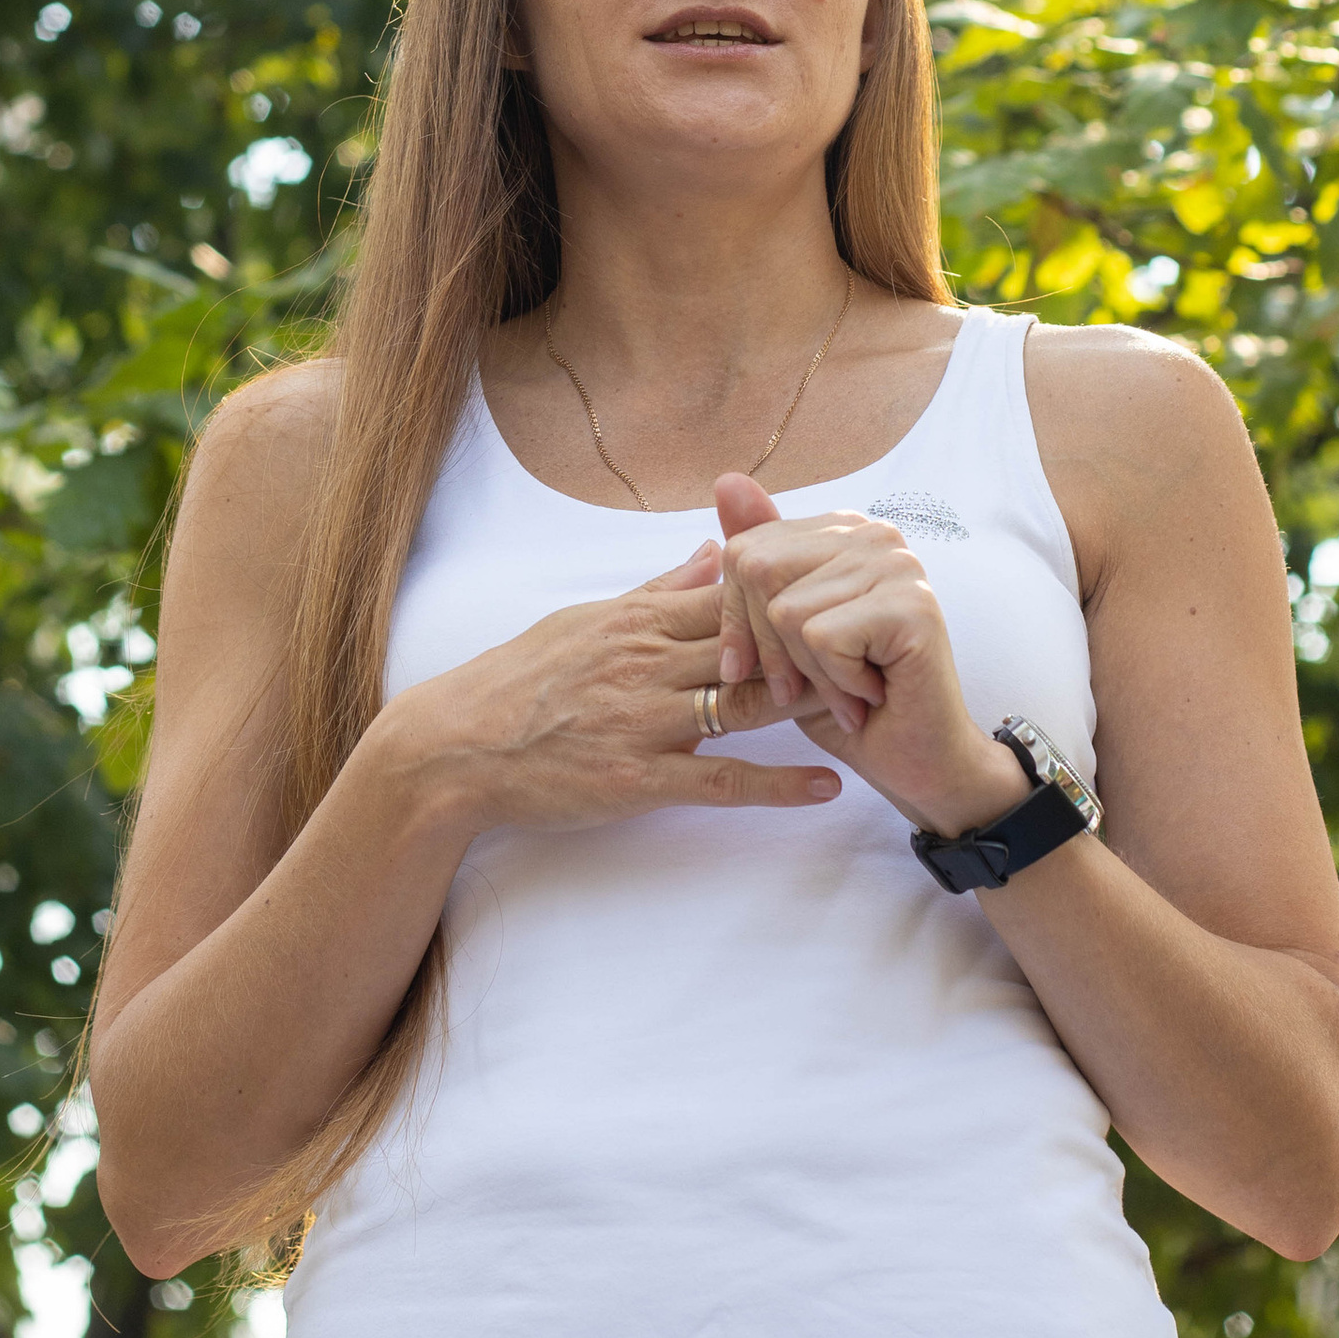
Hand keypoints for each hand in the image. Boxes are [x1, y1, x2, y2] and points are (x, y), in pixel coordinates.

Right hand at [384, 538, 842, 835]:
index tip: (851, 584)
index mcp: (640, 619)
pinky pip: (721, 779)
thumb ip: (658, 590)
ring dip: (813, 707)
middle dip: (821, 644)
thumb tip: (715, 551)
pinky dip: (778, 783)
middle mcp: (649, 662)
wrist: (456, 747)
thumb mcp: (587, 619)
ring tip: (873, 709)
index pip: (735, 591)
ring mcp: (645, 720)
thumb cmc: (519, 681)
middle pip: (754, 643)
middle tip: (882, 645)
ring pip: (747, 705)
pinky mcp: (638, 776)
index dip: (796, 590)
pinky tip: (826, 786)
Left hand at [710, 477, 1028, 838]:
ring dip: (809, 674)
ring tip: (849, 690)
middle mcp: (874, 534)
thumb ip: (755, 564)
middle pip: (760, 573)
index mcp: (842, 530)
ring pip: (788, 613)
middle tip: (809, 686)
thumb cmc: (845, 702)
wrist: (916, 762)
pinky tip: (872, 692)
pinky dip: (836, 684)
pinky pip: (823, 638)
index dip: (736, 621)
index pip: (744, 552)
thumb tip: (726, 479)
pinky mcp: (914, 604)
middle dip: (770, 649)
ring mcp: (899, 564)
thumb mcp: (781, 636)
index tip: (755, 668)